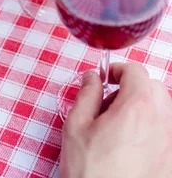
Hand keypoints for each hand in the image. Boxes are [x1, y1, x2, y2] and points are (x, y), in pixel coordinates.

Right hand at [61, 63, 171, 177]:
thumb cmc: (89, 170)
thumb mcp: (76, 125)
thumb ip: (86, 94)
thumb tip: (92, 77)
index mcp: (137, 108)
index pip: (136, 71)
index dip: (118, 70)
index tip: (105, 79)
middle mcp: (162, 122)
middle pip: (154, 87)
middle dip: (132, 87)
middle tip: (108, 103)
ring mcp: (170, 142)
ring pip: (164, 108)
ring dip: (144, 107)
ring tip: (119, 125)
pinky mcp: (171, 158)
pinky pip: (166, 131)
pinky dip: (152, 128)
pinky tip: (131, 144)